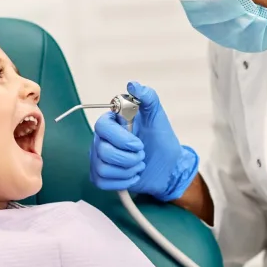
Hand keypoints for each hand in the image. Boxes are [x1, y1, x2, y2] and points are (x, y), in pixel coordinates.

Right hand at [89, 82, 198, 200]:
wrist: (168, 167)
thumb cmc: (161, 141)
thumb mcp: (158, 117)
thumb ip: (148, 98)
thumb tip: (133, 85)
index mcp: (111, 123)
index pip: (102, 127)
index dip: (121, 138)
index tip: (139, 143)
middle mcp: (101, 139)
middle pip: (103, 151)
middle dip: (129, 157)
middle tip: (142, 155)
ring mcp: (98, 158)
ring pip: (103, 168)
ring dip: (128, 170)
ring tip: (139, 165)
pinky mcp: (100, 176)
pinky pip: (102, 182)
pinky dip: (122, 182)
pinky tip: (132, 175)